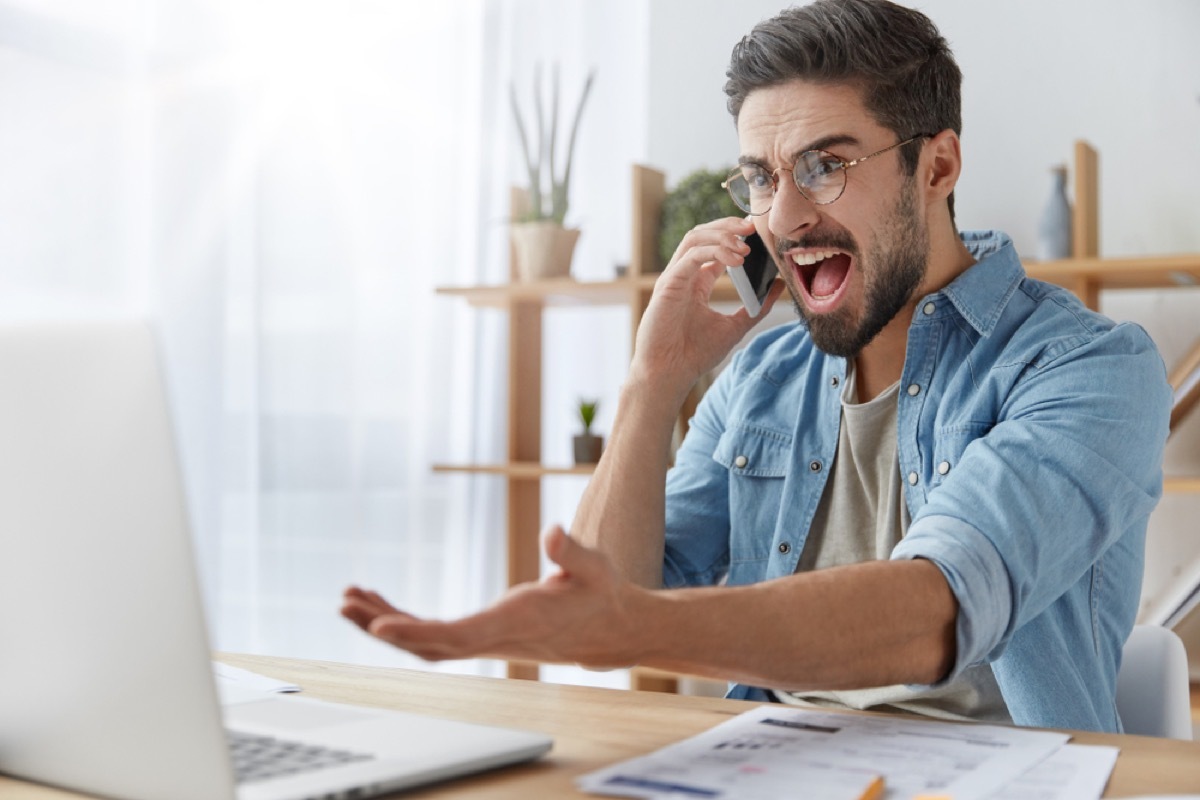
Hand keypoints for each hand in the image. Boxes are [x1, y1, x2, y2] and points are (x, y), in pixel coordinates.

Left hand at [340, 525, 645, 668]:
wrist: (610, 630)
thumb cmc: (600, 594)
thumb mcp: (593, 568)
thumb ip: (571, 553)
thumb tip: (553, 533)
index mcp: (517, 621)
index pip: (459, 634)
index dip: (417, 632)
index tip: (380, 628)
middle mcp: (495, 638)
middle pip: (430, 643)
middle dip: (384, 626)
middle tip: (345, 603)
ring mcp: (486, 641)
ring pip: (426, 643)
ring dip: (386, 624)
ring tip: (349, 601)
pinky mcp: (483, 636)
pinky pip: (435, 636)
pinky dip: (404, 622)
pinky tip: (381, 608)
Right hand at [631, 217, 784, 394]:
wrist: (670, 373)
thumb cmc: (694, 354)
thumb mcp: (735, 326)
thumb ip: (756, 307)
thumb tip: (779, 285)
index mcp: (697, 282)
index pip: (714, 247)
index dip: (734, 236)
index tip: (758, 234)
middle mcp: (684, 275)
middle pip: (703, 234)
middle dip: (728, 226)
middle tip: (752, 227)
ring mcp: (674, 277)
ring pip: (694, 238)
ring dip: (721, 234)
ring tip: (745, 244)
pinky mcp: (668, 284)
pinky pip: (691, 256)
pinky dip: (714, 251)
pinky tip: (735, 259)